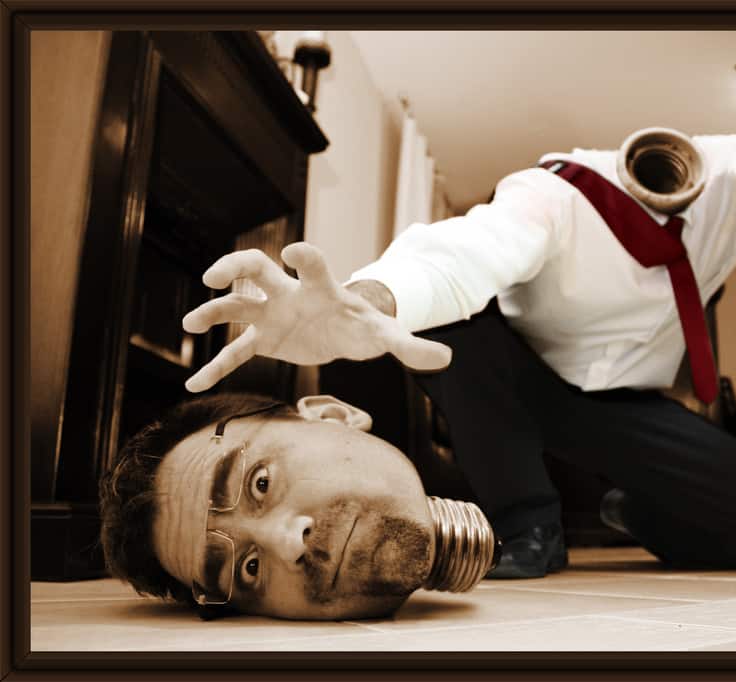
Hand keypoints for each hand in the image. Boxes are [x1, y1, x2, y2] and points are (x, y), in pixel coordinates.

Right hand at [182, 242, 451, 391]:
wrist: (346, 332)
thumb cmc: (364, 325)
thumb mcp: (387, 336)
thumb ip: (411, 345)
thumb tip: (446, 358)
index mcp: (321, 287)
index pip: (311, 263)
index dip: (303, 257)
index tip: (292, 255)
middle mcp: (289, 293)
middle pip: (256, 269)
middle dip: (235, 268)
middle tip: (215, 277)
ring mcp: (272, 314)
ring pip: (236, 306)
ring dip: (213, 313)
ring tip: (191, 325)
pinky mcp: (265, 339)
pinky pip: (235, 354)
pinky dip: (216, 368)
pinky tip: (194, 384)